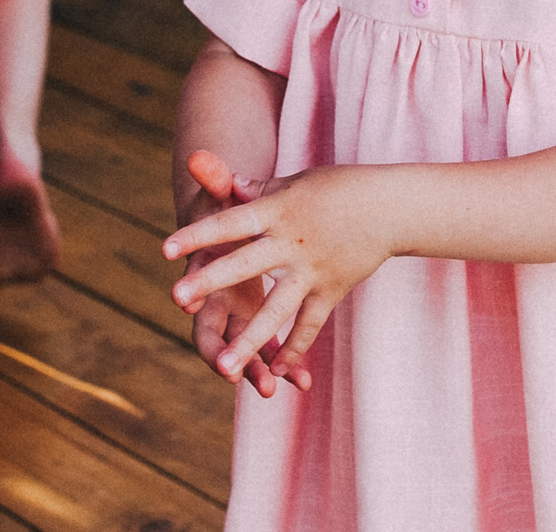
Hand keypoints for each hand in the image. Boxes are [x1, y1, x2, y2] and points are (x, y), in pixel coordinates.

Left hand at [163, 162, 396, 385]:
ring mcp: (313, 271)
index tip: (165, 248)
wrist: (391, 205)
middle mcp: (293, 242)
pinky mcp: (331, 291)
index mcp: (279, 210)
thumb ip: (258, 190)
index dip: (199, 235)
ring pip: (277, 310)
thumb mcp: (295, 181)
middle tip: (176, 297)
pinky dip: (294, 348)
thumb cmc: (338, 187)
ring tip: (224, 368)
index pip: (232, 222)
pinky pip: (309, 325)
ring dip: (250, 340)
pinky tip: (276, 373)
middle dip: (211, 281)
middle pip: (246, 264)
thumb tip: (228, 185)